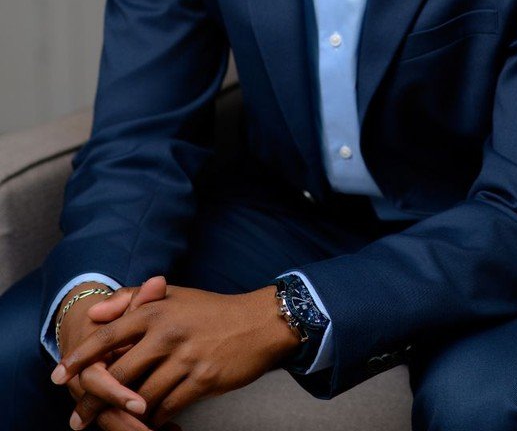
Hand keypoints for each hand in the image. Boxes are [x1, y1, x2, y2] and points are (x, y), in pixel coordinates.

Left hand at [52, 284, 300, 427]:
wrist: (259, 323)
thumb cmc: (212, 310)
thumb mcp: (174, 295)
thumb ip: (133, 299)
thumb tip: (96, 312)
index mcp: (157, 310)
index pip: (108, 335)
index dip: (81, 357)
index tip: (59, 375)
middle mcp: (167, 333)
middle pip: (118, 374)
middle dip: (93, 401)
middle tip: (77, 418)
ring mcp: (185, 358)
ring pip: (141, 397)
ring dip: (123, 416)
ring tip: (110, 427)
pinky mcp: (202, 380)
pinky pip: (167, 407)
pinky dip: (153, 419)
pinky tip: (146, 423)